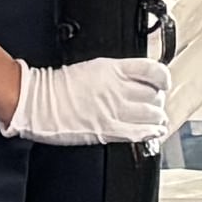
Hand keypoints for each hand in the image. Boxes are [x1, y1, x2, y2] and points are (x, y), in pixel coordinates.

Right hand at [5, 52, 171, 151]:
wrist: (37, 101)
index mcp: (114, 69)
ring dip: (157, 118)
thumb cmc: (57, 85)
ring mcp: (114, 110)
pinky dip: (150, 133)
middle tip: (155, 105)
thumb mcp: (92, 68)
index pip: (152, 71)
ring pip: (151, 114)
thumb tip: (134, 81)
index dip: (163, 78)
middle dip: (158, 100)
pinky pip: (138, 132)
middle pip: (154, 94)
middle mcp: (118, 88)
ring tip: (157, 120)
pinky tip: (153, 132)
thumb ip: (115, 74)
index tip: (164, 83)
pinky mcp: (107, 130)